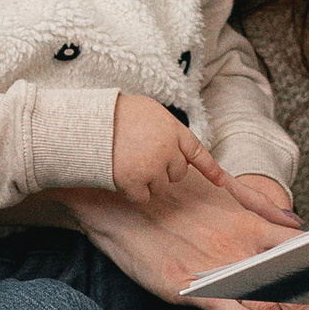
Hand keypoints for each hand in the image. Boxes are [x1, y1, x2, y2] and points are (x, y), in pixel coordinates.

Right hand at [60, 181, 308, 309]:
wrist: (120, 195)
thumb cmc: (168, 197)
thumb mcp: (222, 193)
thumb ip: (263, 208)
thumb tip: (298, 224)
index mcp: (255, 227)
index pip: (306, 262)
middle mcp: (244, 247)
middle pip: (296, 294)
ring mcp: (218, 266)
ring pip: (269, 307)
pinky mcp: (188, 283)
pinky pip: (229, 307)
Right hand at [109, 94, 232, 212]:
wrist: (88, 123)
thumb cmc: (115, 114)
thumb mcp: (149, 111)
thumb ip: (166, 129)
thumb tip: (178, 151)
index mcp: (172, 129)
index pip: (197, 151)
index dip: (210, 168)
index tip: (220, 182)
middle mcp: (167, 149)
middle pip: (178, 174)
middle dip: (164, 171)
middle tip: (142, 158)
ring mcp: (152, 167)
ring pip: (161, 188)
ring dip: (148, 182)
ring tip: (128, 163)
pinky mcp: (135, 182)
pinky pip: (143, 198)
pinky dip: (134, 192)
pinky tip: (122, 177)